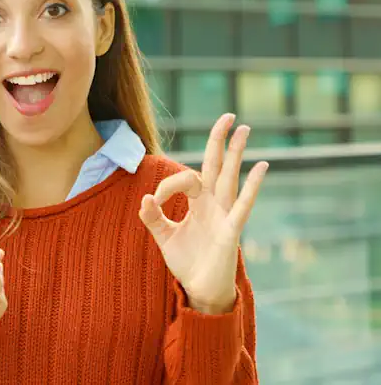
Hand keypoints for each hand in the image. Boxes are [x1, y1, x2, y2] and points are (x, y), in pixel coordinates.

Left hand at [139, 114, 267, 314]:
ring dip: (236, 153)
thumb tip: (144, 198)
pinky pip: (243, 204)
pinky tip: (263, 166)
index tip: (152, 202)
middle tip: (228, 115)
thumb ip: (153, 217)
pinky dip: (253, 186)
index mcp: (198, 203)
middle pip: (217, 165)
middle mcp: (214, 204)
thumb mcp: (164, 237)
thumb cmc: (187, 262)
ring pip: (230, 177)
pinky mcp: (232, 230)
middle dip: (220, 141)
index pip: (185, 178)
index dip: (166, 186)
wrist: (199, 291)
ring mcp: (225, 215)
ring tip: (244, 129)